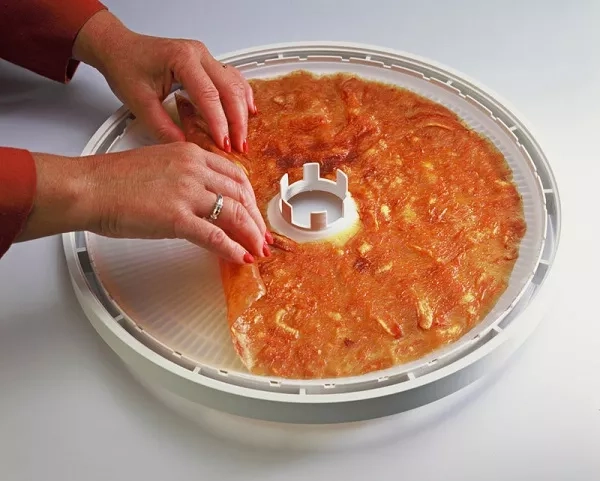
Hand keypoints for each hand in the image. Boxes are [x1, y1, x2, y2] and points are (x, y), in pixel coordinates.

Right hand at [20, 143, 270, 263]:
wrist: (87, 188)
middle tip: (262, 236)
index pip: (234, 175)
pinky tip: (241, 257)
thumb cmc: (113, 179)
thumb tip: (200, 200)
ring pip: (234, 213)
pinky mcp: (176, 217)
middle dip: (256, 219)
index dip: (250, 198)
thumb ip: (184, 177)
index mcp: (190, 153)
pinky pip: (214, 235)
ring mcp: (186, 193)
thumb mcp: (158, 165)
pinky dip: (232, 248)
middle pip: (241, 194)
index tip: (254, 213)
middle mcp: (194, 169)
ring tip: (257, 250)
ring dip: (251, 235)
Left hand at [73, 11, 254, 150]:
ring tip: (243, 136)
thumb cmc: (125, 66)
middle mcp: (198, 54)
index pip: (209, 96)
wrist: (117, 48)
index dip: (219, 123)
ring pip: (235, 84)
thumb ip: (164, 127)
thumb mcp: (140, 103)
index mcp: (182, 59)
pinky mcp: (207, 63)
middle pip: (229, 90)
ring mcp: (205, 57)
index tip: (224, 144)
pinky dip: (242, 96)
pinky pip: (232, 79)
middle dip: (237, 121)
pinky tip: (248, 111)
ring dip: (242, 111)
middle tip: (239, 146)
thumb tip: (186, 147)